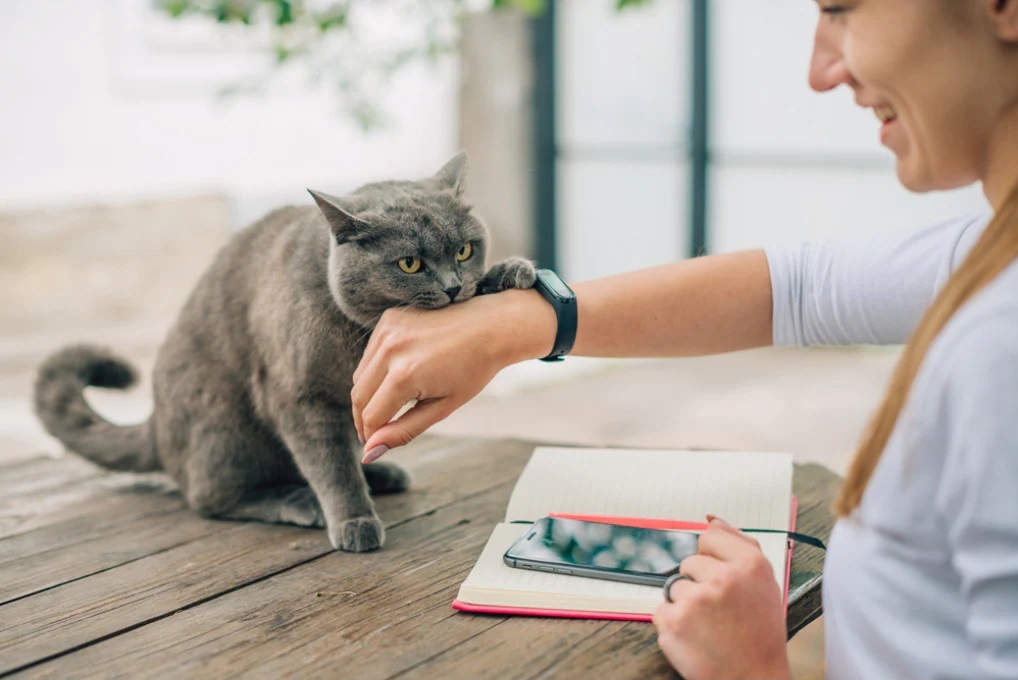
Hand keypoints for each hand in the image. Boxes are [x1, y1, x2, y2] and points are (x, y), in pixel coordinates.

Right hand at [352, 288, 554, 460]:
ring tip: (390, 404)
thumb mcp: (442, 408)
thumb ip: (403, 430)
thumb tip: (370, 452)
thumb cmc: (473, 370)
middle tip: (375, 433)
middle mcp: (391, 350)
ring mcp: (388, 331)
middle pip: (359, 396)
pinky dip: (376, 369)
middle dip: (364, 419)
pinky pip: (370, 354)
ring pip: (360, 375)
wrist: (491, 326)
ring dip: (369, 394)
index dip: (371, 436)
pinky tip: (397, 375)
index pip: (371, 416)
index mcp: (405, 375)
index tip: (376, 445)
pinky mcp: (388, 318)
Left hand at [653, 516, 790, 679]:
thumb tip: (711, 519)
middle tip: (721, 611)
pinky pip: (662, 610)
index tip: (723, 580)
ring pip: (674, 586)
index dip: (713, 560)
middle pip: (689, 562)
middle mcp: (723, 578)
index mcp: (750, 565)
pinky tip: (696, 637)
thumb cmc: (759, 633)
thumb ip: (738, 544)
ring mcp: (695, 600)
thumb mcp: (763, 583)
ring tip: (710, 626)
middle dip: (700, 584)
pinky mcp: (673, 622)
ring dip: (686, 604)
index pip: (708, 537)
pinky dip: (674, 624)